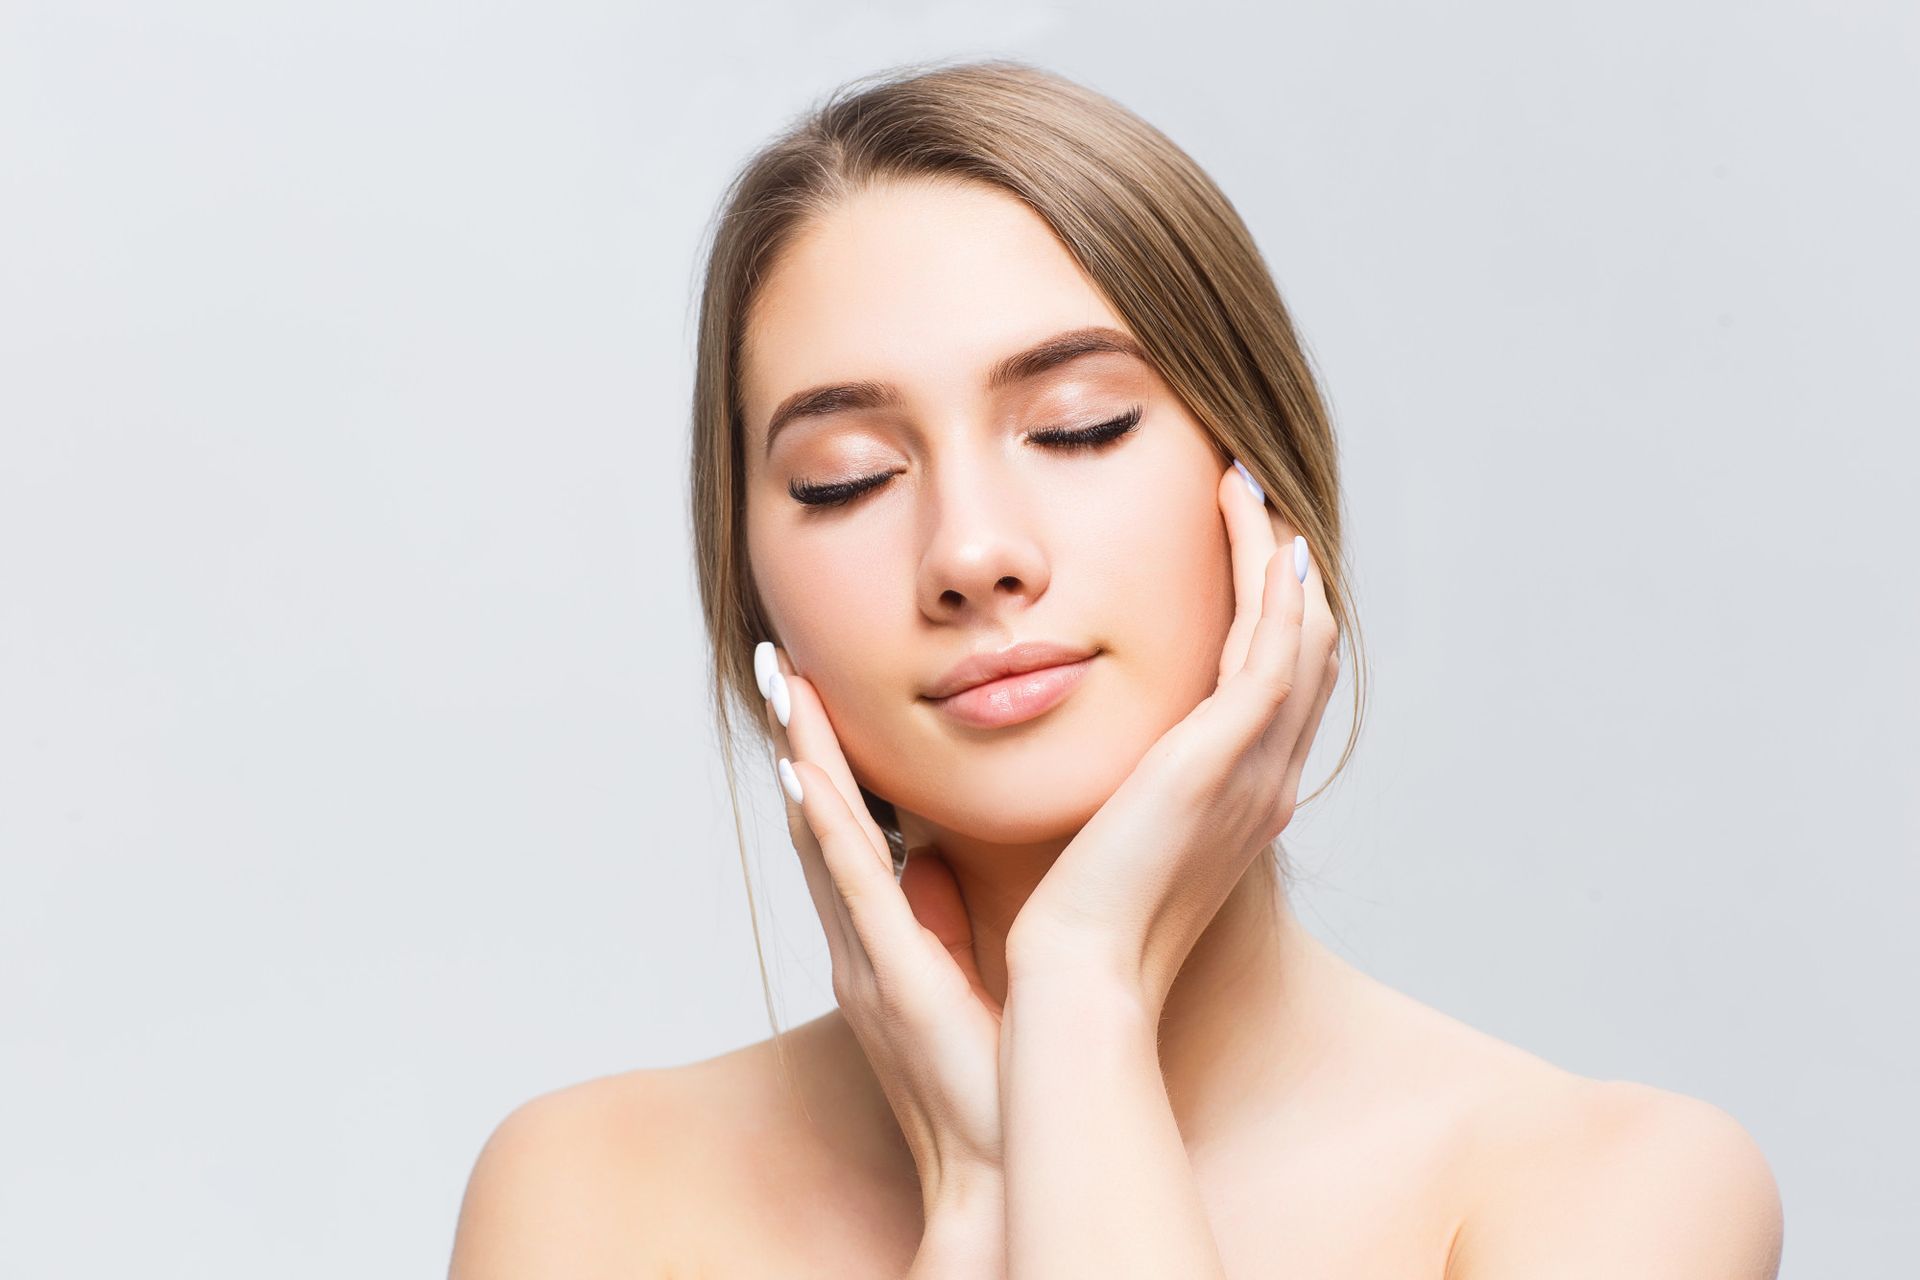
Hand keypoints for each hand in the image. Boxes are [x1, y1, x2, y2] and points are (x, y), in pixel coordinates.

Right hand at [756, 641, 1005, 1212]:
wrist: (998, 1167)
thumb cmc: (992, 1079)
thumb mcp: (962, 978)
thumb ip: (942, 920)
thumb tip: (937, 860)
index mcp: (881, 941)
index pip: (846, 832)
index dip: (825, 762)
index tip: (816, 693)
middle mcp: (858, 942)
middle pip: (817, 821)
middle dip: (796, 742)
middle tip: (779, 666)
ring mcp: (865, 957)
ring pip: (823, 838)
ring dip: (800, 761)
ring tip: (784, 691)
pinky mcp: (890, 975)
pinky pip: (852, 888)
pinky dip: (824, 828)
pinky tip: (803, 775)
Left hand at [1006, 459, 1341, 1012]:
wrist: (1081, 972)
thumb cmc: (1082, 923)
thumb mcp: (1116, 846)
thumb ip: (1124, 800)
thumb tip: (1097, 773)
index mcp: (1243, 802)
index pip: (1279, 690)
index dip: (1272, 619)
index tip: (1242, 557)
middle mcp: (1266, 779)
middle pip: (1305, 652)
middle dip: (1285, 574)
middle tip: (1253, 502)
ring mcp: (1256, 765)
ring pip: (1297, 635)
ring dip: (1276, 556)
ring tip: (1247, 490)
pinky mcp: (1225, 752)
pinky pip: (1270, 644)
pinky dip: (1268, 581)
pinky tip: (1252, 529)